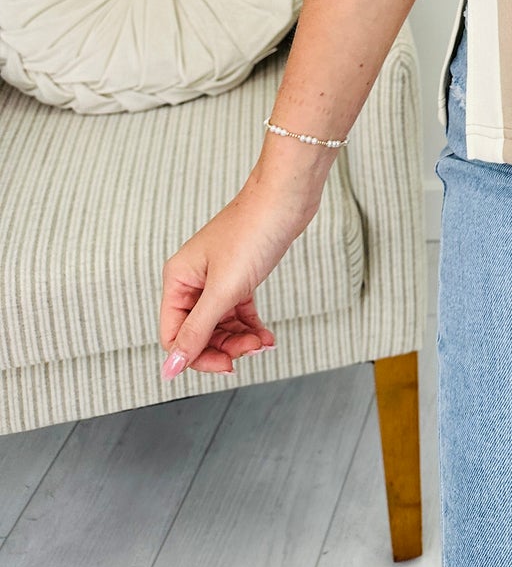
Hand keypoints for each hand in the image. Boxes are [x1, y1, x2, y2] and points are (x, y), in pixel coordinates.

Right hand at [158, 175, 312, 380]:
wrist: (288, 198)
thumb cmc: (254, 232)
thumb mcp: (224, 289)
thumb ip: (196, 331)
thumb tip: (168, 368)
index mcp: (178, 279)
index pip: (174, 336)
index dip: (196, 356)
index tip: (226, 366)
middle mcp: (193, 279)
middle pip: (198, 333)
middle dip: (224, 347)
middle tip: (251, 350)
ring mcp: (217, 277)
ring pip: (220, 324)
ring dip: (240, 339)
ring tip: (263, 342)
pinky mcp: (240, 275)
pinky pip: (238, 312)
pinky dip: (251, 326)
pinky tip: (266, 336)